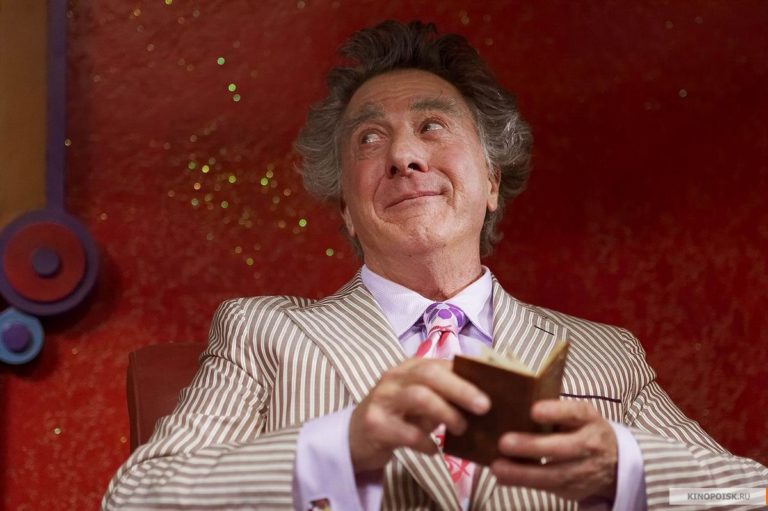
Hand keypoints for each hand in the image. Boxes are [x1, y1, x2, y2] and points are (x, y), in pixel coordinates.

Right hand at [349, 358, 490, 472]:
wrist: (354, 438)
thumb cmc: (397, 417)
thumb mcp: (420, 401)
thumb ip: (445, 396)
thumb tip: (483, 400)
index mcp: (409, 368)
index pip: (441, 364)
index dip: (467, 375)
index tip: (493, 389)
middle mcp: (394, 378)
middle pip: (430, 374)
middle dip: (461, 389)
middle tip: (484, 407)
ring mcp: (382, 399)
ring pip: (419, 396)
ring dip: (446, 413)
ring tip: (461, 428)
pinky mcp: (374, 424)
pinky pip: (407, 433)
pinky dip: (427, 443)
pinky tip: (435, 450)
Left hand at [491, 399, 617, 501]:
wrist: (613, 461)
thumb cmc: (581, 429)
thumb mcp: (576, 416)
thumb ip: (553, 412)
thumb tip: (512, 405)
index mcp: (588, 419)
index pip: (575, 412)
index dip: (555, 412)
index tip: (533, 411)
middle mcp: (590, 443)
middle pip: (563, 448)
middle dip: (532, 447)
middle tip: (504, 443)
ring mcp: (584, 469)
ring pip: (555, 475)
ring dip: (523, 473)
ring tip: (498, 468)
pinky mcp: (575, 489)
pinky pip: (549, 488)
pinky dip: (524, 483)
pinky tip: (505, 478)